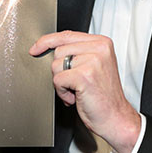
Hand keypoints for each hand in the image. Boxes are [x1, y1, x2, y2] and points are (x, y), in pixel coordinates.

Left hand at [30, 31, 141, 152]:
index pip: (67, 35)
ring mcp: (93, 61)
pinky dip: (62, 92)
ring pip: (56, 65)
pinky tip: (75, 97)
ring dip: (61, 83)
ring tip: (77, 91)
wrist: (116, 117)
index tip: (36, 48)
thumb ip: (78, 53)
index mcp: (102, 43)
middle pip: (58, 51)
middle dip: (60, 71)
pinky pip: (58, 79)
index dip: (47, 41)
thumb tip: (50, 48)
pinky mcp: (85, 75)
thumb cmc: (103, 96)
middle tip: (75, 84)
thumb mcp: (94, 67)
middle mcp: (99, 48)